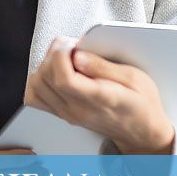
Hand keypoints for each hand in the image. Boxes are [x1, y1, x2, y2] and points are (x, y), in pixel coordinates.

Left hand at [23, 36, 175, 154]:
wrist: (141, 131)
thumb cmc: (141, 103)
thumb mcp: (135, 78)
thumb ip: (104, 66)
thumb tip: (78, 56)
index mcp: (99, 100)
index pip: (64, 79)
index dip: (61, 55)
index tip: (73, 44)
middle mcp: (77, 109)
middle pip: (45, 78)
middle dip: (54, 54)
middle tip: (71, 46)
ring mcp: (66, 114)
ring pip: (36, 85)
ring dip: (45, 64)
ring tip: (65, 57)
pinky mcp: (61, 114)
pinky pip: (35, 96)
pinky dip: (39, 80)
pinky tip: (55, 71)